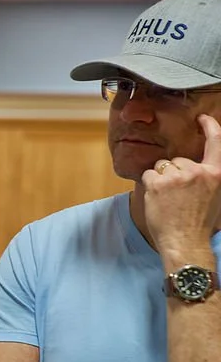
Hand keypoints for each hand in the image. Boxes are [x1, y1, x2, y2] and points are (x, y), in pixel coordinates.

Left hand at [142, 114, 220, 255]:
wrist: (185, 242)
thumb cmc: (198, 223)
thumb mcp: (214, 197)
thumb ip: (206, 178)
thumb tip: (194, 167)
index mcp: (216, 174)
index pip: (216, 143)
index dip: (210, 127)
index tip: (202, 119)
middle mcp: (198, 172)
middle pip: (178, 159)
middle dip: (174, 173)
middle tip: (178, 198)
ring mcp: (177, 176)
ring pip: (161, 166)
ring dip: (161, 179)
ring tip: (168, 200)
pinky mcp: (158, 183)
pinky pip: (148, 175)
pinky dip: (149, 185)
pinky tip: (158, 200)